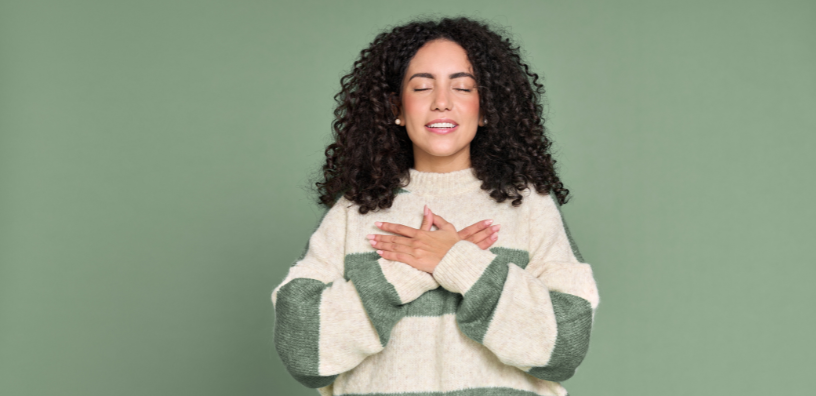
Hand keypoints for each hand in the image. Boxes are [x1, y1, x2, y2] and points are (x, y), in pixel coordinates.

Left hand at [366, 205, 500, 272]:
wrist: (459, 259)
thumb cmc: (455, 246)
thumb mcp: (448, 228)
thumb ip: (436, 219)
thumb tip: (427, 208)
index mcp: (422, 233)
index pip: (401, 228)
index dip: (388, 226)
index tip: (378, 224)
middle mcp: (416, 241)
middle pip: (394, 238)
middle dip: (380, 236)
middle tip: (368, 236)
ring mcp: (415, 251)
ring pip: (394, 247)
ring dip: (381, 244)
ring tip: (371, 243)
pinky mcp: (416, 262)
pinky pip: (399, 257)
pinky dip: (388, 254)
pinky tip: (380, 253)